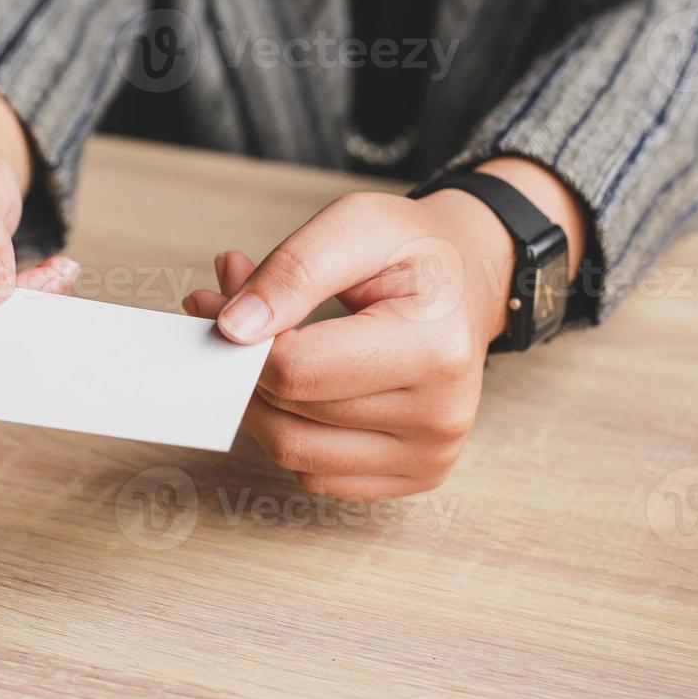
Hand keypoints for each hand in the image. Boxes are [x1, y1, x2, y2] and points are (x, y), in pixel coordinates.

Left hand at [184, 159, 585, 499]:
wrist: (467, 280)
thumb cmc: (413, 250)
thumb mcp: (356, 223)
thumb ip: (293, 271)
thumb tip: (232, 329)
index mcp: (435, 349)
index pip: (297, 371)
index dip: (246, 341)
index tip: (230, 303)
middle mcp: (440, 416)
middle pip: (289, 416)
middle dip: (245, 366)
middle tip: (234, 313)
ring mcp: (430, 454)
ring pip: (294, 453)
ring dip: (261, 403)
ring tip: (267, 346)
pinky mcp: (415, 475)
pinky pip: (316, 474)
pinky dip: (293, 430)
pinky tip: (304, 384)